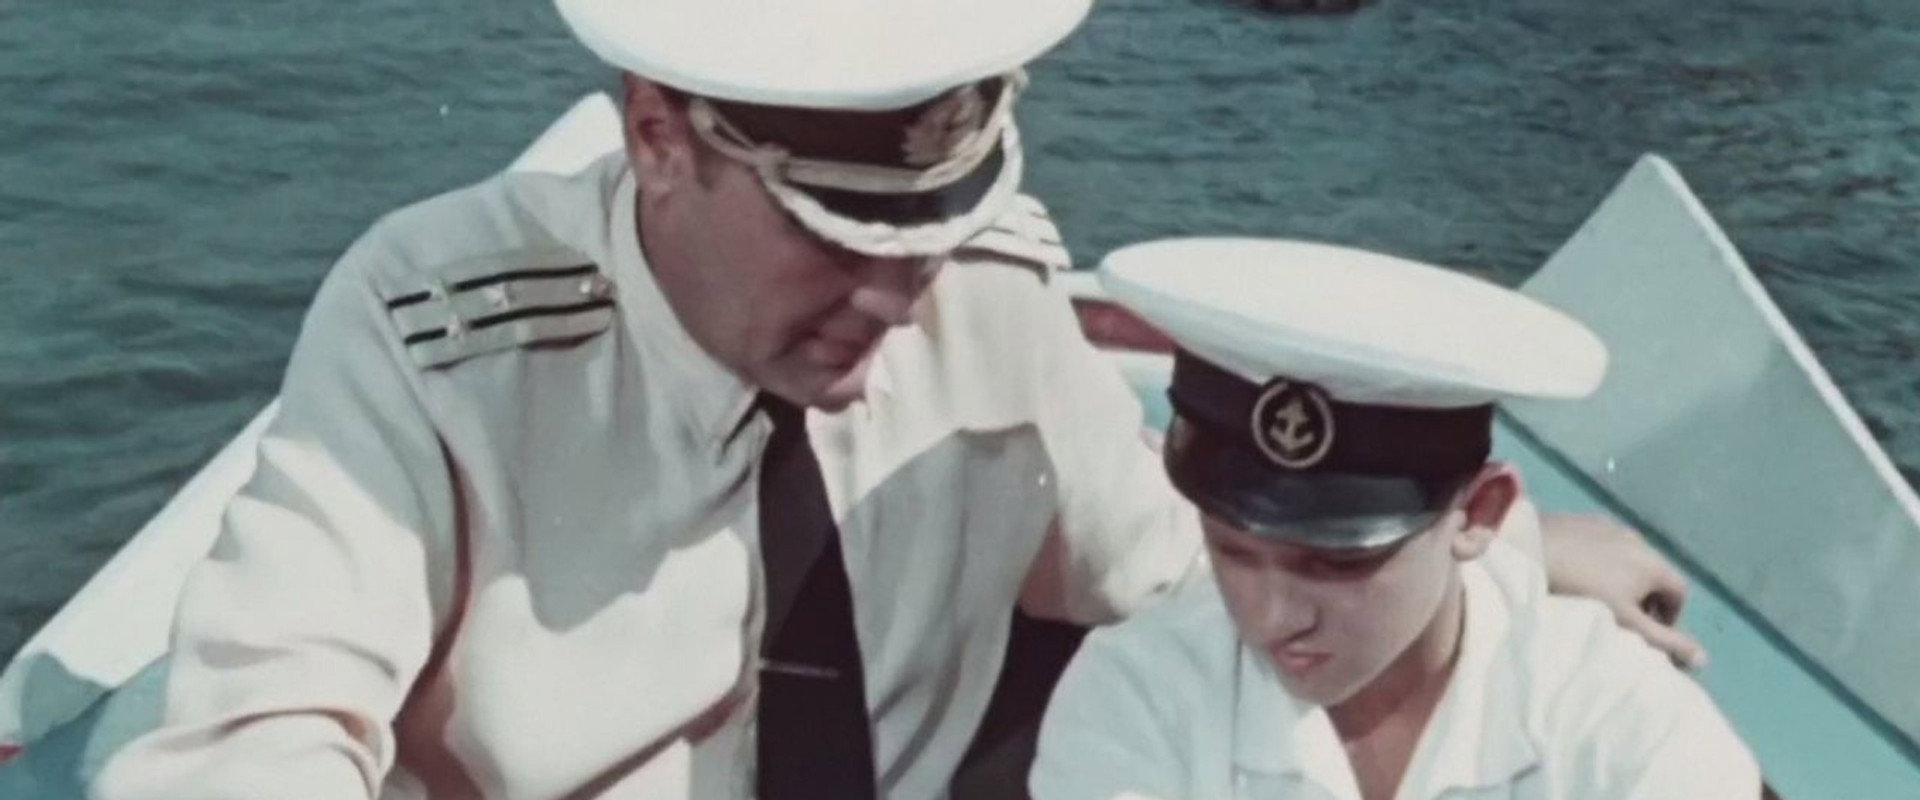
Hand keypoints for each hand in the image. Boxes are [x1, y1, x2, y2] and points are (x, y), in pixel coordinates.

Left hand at [1539, 512, 1707, 669]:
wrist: (1530, 552)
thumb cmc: (1582, 591)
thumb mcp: (1626, 622)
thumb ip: (1665, 641)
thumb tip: (1704, 659)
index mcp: (1654, 562)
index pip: (1680, 591)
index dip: (1671, 616)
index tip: (1650, 632)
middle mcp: (1638, 538)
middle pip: (1654, 573)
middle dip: (1647, 598)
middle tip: (1624, 619)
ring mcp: (1609, 525)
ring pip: (1627, 557)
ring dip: (1623, 578)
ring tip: (1598, 597)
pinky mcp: (1582, 519)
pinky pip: (1602, 543)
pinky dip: (1600, 560)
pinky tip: (1575, 573)